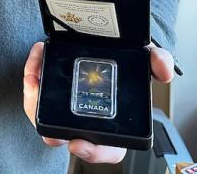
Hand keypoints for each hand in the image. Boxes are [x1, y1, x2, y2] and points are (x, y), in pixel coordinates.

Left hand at [22, 41, 175, 163]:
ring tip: (34, 77)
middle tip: (49, 128)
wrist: (104, 45)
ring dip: (34, 100)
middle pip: (65, 137)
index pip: (104, 148)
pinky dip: (32, 76)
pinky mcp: (48, 93)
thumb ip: (157, 63)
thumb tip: (164, 68)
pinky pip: (35, 93)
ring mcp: (64, 108)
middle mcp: (85, 120)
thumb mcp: (144, 61)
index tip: (79, 144)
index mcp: (111, 124)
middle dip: (53, 134)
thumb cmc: (124, 64)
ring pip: (43, 116)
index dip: (92, 152)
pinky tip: (37, 59)